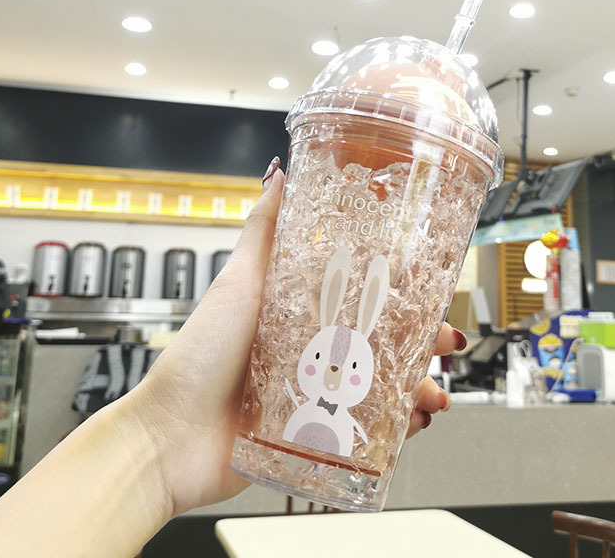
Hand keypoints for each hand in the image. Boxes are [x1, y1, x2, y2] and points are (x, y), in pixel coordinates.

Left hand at [136, 165, 459, 515]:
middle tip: (444, 343)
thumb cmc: (197, 360)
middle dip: (421, 344)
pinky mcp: (313, 435)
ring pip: (382, 388)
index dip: (399, 294)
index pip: (361, 299)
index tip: (428, 289)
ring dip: (417, 389)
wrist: (170, 436)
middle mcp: (311, 353)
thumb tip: (277, 177)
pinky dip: (395, 429)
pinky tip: (412, 424)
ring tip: (432, 394)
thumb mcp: (236, 285)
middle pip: (381, 343)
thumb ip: (261, 234)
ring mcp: (314, 396)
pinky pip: (365, 431)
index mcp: (298, 315)